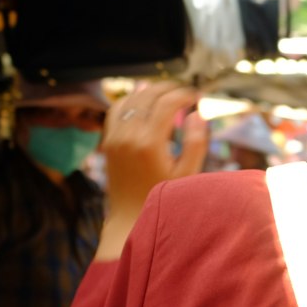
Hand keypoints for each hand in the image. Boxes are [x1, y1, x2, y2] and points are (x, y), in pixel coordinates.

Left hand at [95, 83, 207, 258]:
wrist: (129, 218)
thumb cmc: (163, 199)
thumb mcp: (187, 174)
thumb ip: (195, 143)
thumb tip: (197, 115)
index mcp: (149, 143)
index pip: (168, 104)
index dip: (185, 95)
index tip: (197, 97)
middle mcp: (128, 136)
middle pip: (149, 95)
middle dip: (170, 88)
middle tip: (186, 92)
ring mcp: (114, 137)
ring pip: (131, 98)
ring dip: (151, 91)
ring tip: (169, 93)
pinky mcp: (108, 141)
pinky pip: (116, 109)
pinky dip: (131, 99)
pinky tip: (144, 101)